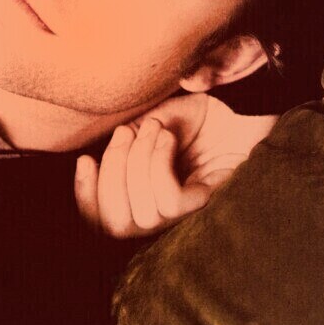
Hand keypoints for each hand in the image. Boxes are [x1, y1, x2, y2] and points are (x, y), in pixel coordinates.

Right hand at [74, 93, 276, 237]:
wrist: (239, 99)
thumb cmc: (197, 112)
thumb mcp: (149, 124)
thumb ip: (121, 145)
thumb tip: (90, 161)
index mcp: (144, 197)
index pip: (104, 223)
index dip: (86, 199)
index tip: (84, 161)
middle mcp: (165, 214)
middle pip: (118, 224)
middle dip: (112, 174)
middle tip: (126, 134)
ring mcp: (188, 212)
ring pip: (143, 215)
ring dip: (138, 164)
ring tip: (154, 130)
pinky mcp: (209, 201)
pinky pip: (169, 201)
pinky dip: (159, 165)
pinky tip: (168, 137)